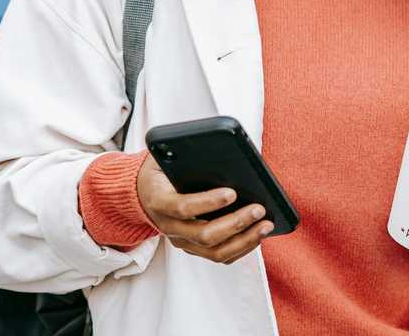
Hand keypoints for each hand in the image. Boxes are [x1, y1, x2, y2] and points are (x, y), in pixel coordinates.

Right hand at [136, 152, 272, 264]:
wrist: (143, 194)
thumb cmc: (159, 172)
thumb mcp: (162, 157)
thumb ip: (180, 154)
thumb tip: (213, 151)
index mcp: (159, 201)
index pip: (183, 207)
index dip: (208, 202)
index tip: (232, 192)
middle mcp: (169, 227)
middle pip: (204, 235)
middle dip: (235, 223)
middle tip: (258, 209)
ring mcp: (182, 241)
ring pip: (215, 252)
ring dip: (244, 240)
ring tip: (265, 224)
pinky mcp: (193, 248)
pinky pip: (220, 256)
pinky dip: (242, 248)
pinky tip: (257, 234)